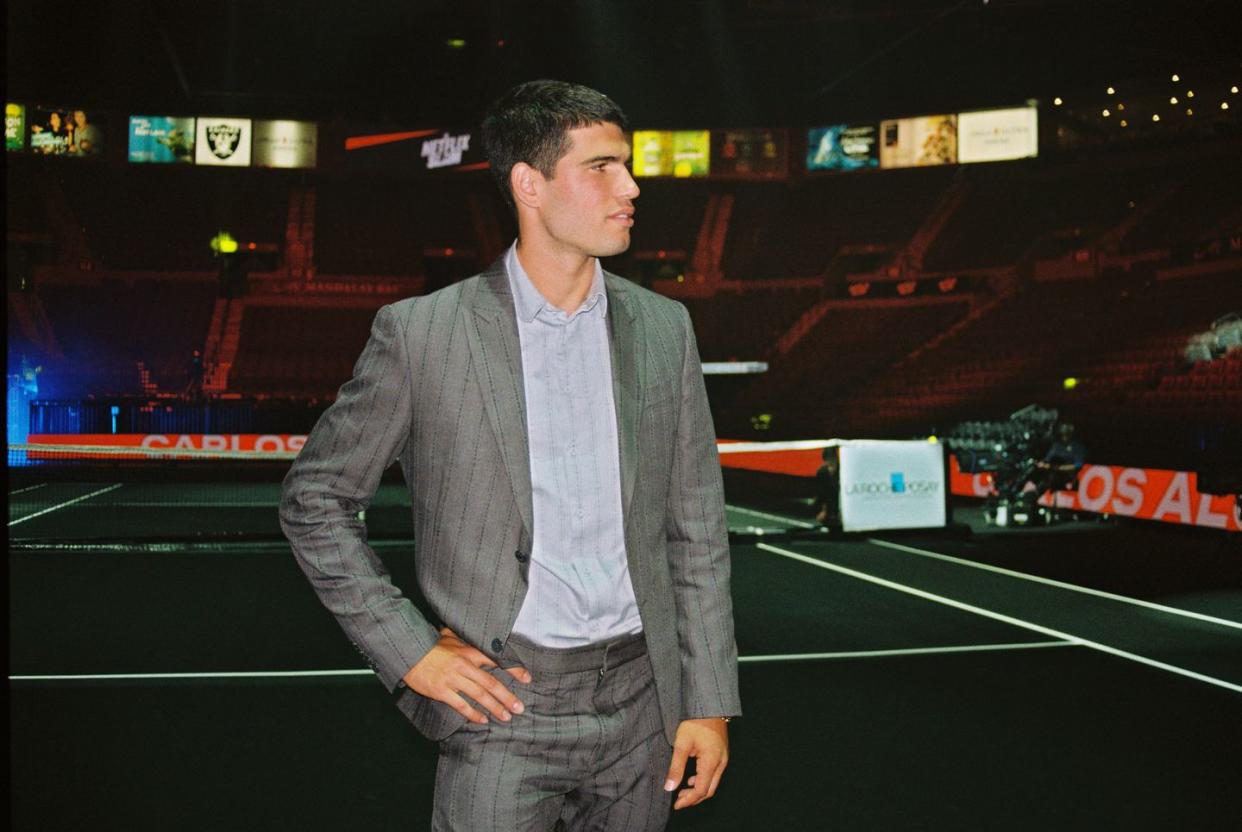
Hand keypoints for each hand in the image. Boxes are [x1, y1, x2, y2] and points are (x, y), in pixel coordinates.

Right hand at [402, 627, 530, 724]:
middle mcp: (464, 666)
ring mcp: (453, 679)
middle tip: (519, 708)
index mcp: (469, 652)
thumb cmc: (430, 645)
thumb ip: (464, 636)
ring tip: (505, 717)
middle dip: (507, 697)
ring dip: (494, 707)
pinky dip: (472, 714)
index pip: (497, 660)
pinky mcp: (442, 691)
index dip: (513, 670)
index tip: (527, 678)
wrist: (408, 652)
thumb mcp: (449, 635)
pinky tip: (482, 720)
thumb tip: (473, 629)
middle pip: (491, 683)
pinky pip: (461, 705)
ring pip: (479, 696)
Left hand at [664, 718, 728, 809]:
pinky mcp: (721, 754)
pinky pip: (714, 774)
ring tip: (682, 791)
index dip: (688, 800)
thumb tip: (669, 787)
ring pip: (712, 783)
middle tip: (678, 800)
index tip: (675, 804)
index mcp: (712, 761)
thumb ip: (676, 767)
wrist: (709, 705)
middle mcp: (721, 763)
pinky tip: (691, 778)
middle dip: (693, 798)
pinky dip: (702, 780)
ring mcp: (723, 758)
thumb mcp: (681, 744)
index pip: (701, 790)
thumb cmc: (695, 722)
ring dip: (698, 790)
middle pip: (709, 790)